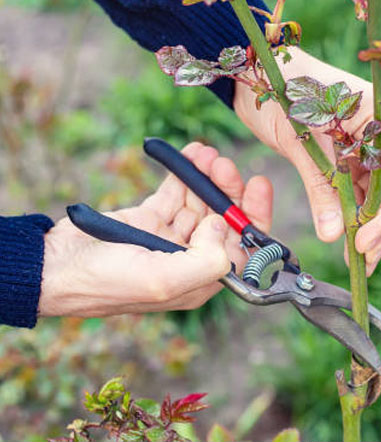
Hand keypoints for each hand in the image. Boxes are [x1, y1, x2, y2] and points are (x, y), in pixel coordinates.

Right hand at [38, 142, 273, 316]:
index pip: (243, 247)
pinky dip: (183, 174)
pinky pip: (175, 193)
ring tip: (204, 153)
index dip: (254, 216)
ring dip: (206, 177)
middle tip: (224, 163)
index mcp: (202, 280)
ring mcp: (170, 238)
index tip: (259, 185)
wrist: (55, 268)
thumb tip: (221, 227)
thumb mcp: (164, 279)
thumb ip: (207, 260)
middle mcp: (191, 260)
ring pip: (200, 202)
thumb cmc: (107, 283)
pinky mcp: (149, 219)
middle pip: (223, 221)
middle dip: (228, 189)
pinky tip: (189, 154)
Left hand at [233, 46, 380, 273]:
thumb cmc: (277, 92)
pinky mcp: (362, 155)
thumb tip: (333, 235)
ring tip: (361, 257)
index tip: (362, 244)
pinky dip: (365, 217)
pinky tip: (353, 240)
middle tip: (367, 258)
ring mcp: (377, 143)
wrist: (258, 71)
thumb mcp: (298, 140)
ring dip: (380, 227)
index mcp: (378, 114)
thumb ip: (319, 187)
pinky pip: (372, 191)